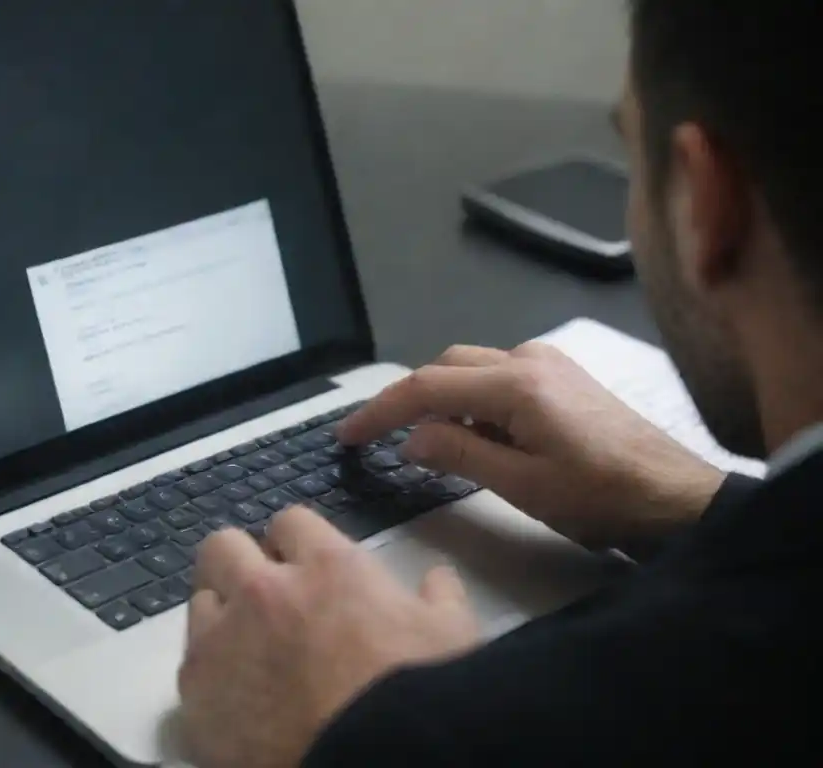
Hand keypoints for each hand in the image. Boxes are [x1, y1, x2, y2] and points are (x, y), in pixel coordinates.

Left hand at [178, 506, 479, 767]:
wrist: (373, 764)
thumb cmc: (419, 698)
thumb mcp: (453, 637)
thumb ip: (439, 598)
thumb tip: (437, 579)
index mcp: (327, 568)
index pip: (290, 521)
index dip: (297, 544)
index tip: (307, 568)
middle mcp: (263, 591)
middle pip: (223, 546)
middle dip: (240, 563)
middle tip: (264, 596)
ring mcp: (222, 640)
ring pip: (200, 602)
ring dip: (221, 617)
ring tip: (248, 651)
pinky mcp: (194, 693)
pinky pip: (189, 664)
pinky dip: (211, 674)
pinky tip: (236, 697)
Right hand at [336, 342, 725, 549]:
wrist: (676, 498)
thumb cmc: (599, 498)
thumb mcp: (521, 486)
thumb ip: (458, 455)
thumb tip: (410, 439)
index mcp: (515, 385)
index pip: (426, 386)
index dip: (379, 409)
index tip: (346, 435)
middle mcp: (528, 359)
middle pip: (446, 368)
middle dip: (409, 402)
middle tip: (380, 443)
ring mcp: (549, 363)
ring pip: (471, 370)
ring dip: (443, 403)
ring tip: (432, 450)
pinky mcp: (563, 376)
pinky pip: (499, 378)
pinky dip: (473, 402)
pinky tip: (476, 438)